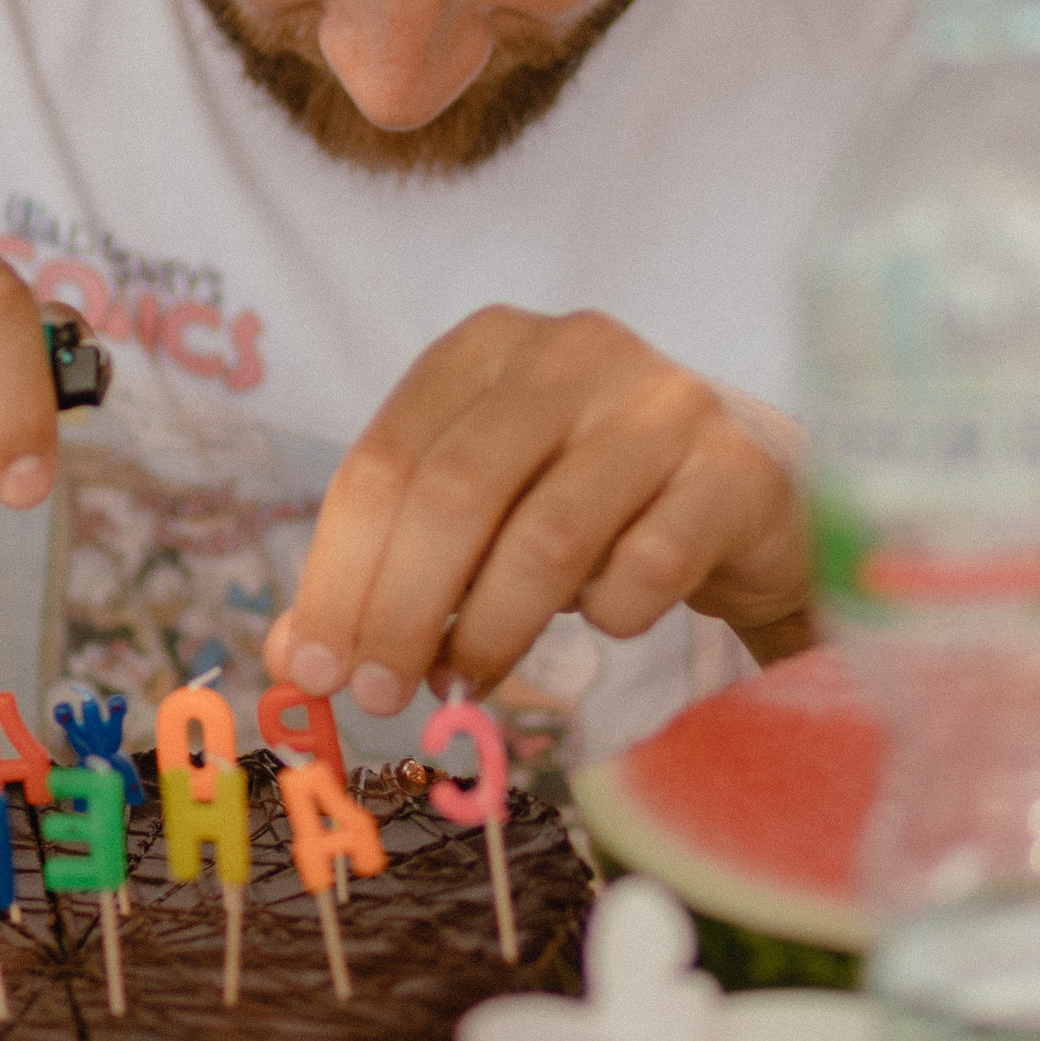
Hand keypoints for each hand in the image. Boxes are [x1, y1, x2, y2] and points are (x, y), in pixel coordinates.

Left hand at [264, 306, 814, 714]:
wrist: (746, 499)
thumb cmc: (594, 504)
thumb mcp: (482, 515)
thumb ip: (389, 567)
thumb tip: (294, 660)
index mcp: (489, 345)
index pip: (385, 459)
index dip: (338, 573)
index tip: (315, 669)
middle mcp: (574, 351)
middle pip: (455, 491)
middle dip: (402, 610)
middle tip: (382, 695)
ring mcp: (663, 403)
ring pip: (547, 536)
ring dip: (492, 630)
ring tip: (470, 682)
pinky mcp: (734, 470)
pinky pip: (646, 568)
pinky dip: (607, 616)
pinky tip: (603, 622)